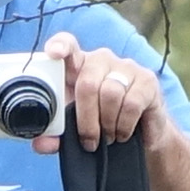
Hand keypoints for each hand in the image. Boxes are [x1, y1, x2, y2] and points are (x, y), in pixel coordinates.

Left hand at [36, 29, 163, 148]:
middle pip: (87, 82)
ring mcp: (127, 67)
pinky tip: (123, 133)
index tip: (53, 53)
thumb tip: (42, 144)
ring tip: (108, 137)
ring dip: (107, 124)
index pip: (69, 45)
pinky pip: (131, 103)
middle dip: (86, 118)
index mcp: (79, 66)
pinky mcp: (147, 80)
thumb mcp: (76, 130)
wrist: (142, 135)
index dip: (61, 46)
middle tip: (89, 141)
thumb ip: (57, 135)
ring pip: (110, 94)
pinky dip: (124, 125)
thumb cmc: (102, 124)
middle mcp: (102, 60)